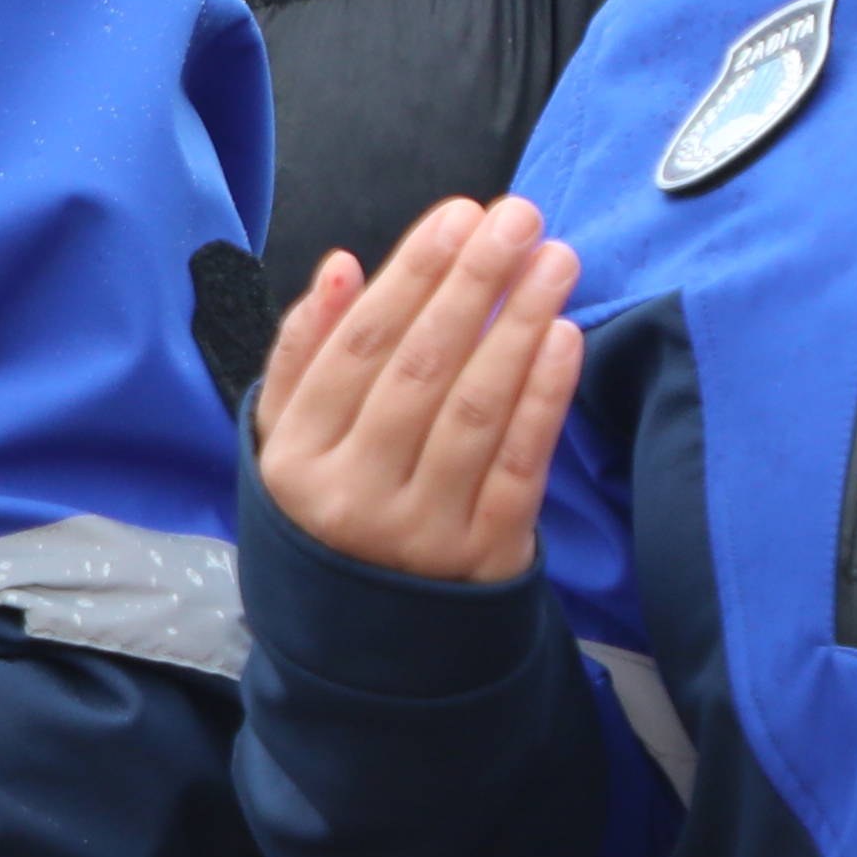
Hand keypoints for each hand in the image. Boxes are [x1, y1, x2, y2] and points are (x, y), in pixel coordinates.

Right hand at [253, 194, 580, 585]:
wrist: (372, 639)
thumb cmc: (334, 507)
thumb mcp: (291, 438)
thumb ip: (305, 352)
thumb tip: (341, 266)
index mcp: (296, 458)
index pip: (358, 348)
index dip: (412, 276)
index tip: (458, 216)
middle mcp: (352, 495)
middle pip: (420, 370)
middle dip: (474, 284)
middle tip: (518, 219)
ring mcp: (420, 530)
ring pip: (474, 412)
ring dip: (520, 325)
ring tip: (555, 261)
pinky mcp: (482, 557)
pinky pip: (519, 465)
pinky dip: (544, 397)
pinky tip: (564, 336)